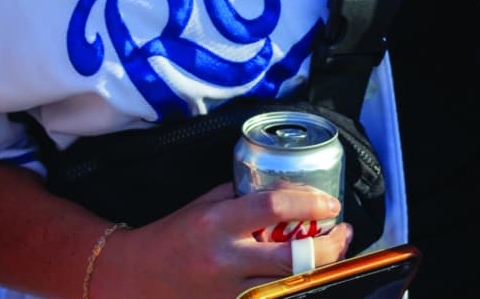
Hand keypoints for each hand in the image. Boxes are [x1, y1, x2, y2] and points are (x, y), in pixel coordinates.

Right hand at [96, 183, 351, 297]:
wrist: (136, 276)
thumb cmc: (173, 235)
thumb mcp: (204, 205)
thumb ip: (241, 197)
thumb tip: (285, 190)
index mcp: (217, 222)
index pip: (272, 206)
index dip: (309, 203)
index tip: (330, 202)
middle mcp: (225, 259)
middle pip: (293, 257)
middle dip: (329, 246)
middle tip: (343, 233)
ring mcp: (229, 291)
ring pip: (289, 286)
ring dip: (317, 270)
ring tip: (330, 255)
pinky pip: (272, 298)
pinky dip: (291, 288)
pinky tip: (300, 277)